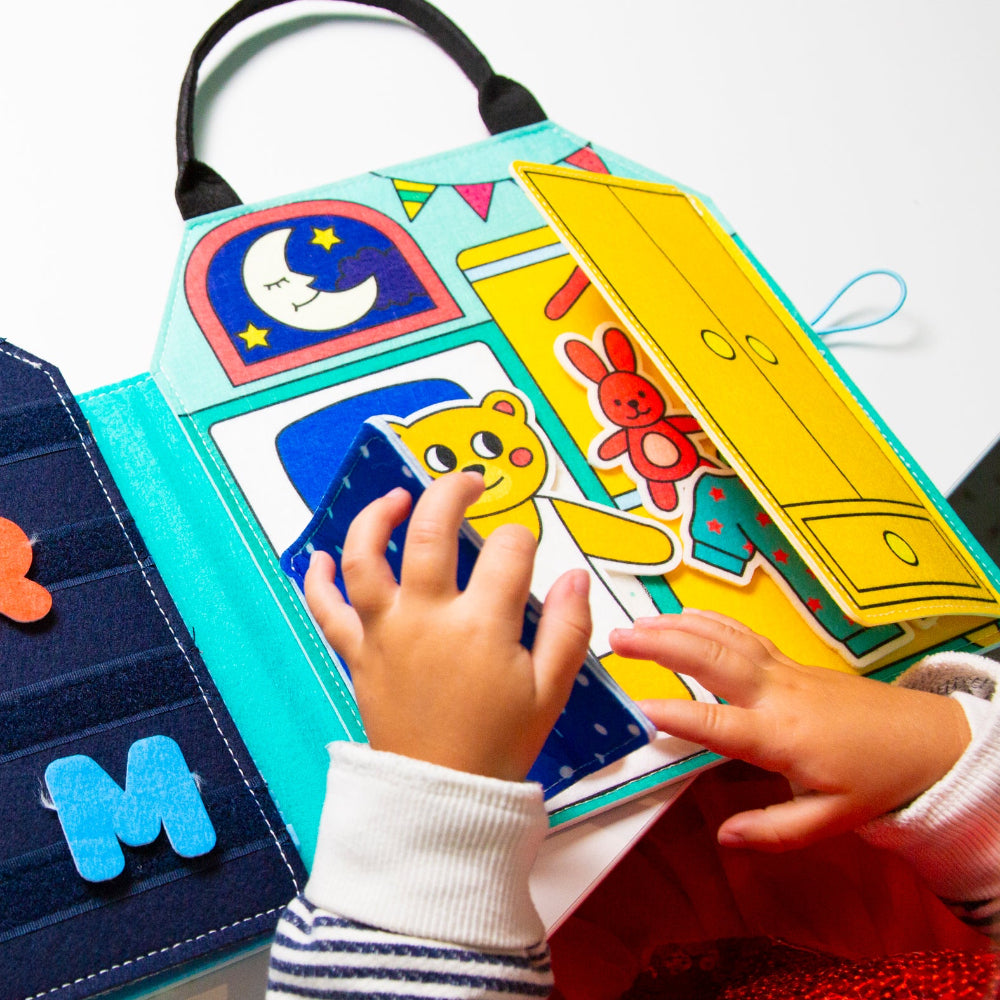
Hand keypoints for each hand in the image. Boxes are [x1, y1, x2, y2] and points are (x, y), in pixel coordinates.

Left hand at [304, 471, 592, 781]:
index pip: (508, 551)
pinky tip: (319, 558)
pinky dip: (317, 581)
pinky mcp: (358, 654)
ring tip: (397, 497)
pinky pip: (326, 611)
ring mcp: (385, 633)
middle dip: (453, 493)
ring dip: (377, 517)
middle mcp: (427, 618)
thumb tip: (573, 576)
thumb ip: (568, 628)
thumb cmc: (499, 743)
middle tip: (470, 483)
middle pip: (431, 532)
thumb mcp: (551, 691)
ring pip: (365, 558)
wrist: (443, 798)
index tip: (526, 545)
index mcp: (481, 626)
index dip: (523, 537)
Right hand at [609, 611, 970, 850]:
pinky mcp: (789, 660)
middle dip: (662, 645)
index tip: (635, 708)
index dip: (675, 714)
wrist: (926, 739)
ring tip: (635, 624)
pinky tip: (682, 617)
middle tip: (618, 640)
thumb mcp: (832, 820)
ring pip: (723, 637)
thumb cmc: (877, 779)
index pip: (717, 722)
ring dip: (676, 625)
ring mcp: (782, 670)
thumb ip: (774, 831)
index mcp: (781, 735)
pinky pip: (740, 632)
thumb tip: (724, 838)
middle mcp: (776, 693)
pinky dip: (706, 620)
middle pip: (712, 658)